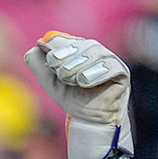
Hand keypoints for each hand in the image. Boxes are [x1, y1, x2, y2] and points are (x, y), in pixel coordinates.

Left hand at [24, 32, 132, 158]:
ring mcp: (109, 60)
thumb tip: (35, 46)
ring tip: (73, 81)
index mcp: (76, 48)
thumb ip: (38, 64)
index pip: (62, 39)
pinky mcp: (121, 72)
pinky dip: (96, 74)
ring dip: (79, 67)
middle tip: (60, 75)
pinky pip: (110, 66)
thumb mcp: (49, 81)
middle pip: (79, 44)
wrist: (87, 119)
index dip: (53, 47)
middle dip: (65, 59)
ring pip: (94, 53)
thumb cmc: (70, 97)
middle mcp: (94, 50)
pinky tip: (85, 83)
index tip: (47, 58)